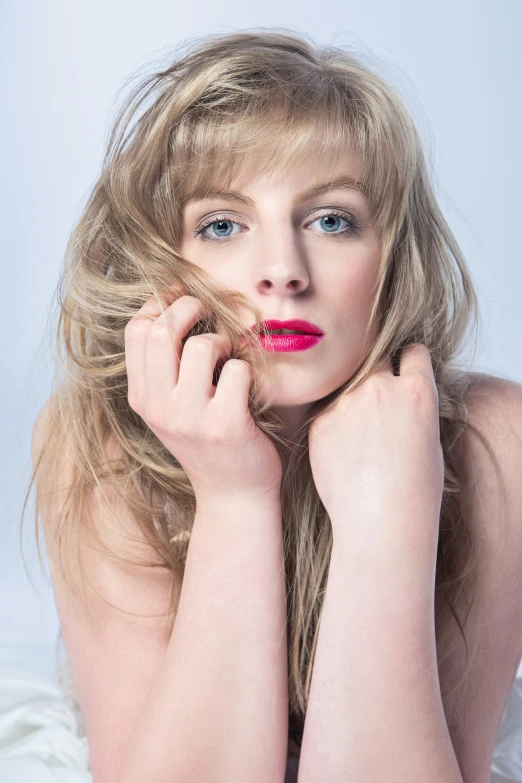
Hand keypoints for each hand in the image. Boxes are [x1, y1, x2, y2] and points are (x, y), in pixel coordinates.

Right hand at [124, 294, 282, 504]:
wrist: (232, 495)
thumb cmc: (207, 441)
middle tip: (210, 313)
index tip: (181, 298)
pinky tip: (246, 387)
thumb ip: (164, 366)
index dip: (161, 303)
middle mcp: (159, 407)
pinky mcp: (225, 425)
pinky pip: (238, 370)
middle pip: (163, 330)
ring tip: (230, 359)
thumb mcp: (171, 408)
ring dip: (224, 341)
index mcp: (141, 397)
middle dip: (191, 307)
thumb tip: (175, 303)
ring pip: (203, 346)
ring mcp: (190, 418)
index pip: (137, 330)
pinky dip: (247, 369)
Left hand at [308, 344, 443, 560]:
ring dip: (353, 403)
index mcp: (417, 391)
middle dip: (378, 377)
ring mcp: (346, 403)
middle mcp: (381, 387)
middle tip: (377, 407)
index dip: (409, 363)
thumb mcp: (431, 440)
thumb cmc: (415, 491)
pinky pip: (329, 413)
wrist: (380, 522)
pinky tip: (345, 457)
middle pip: (376, 362)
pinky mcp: (320, 422)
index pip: (413, 352)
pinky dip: (335, 427)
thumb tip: (399, 393)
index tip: (404, 373)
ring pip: (348, 388)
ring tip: (361, 444)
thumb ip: (412, 406)